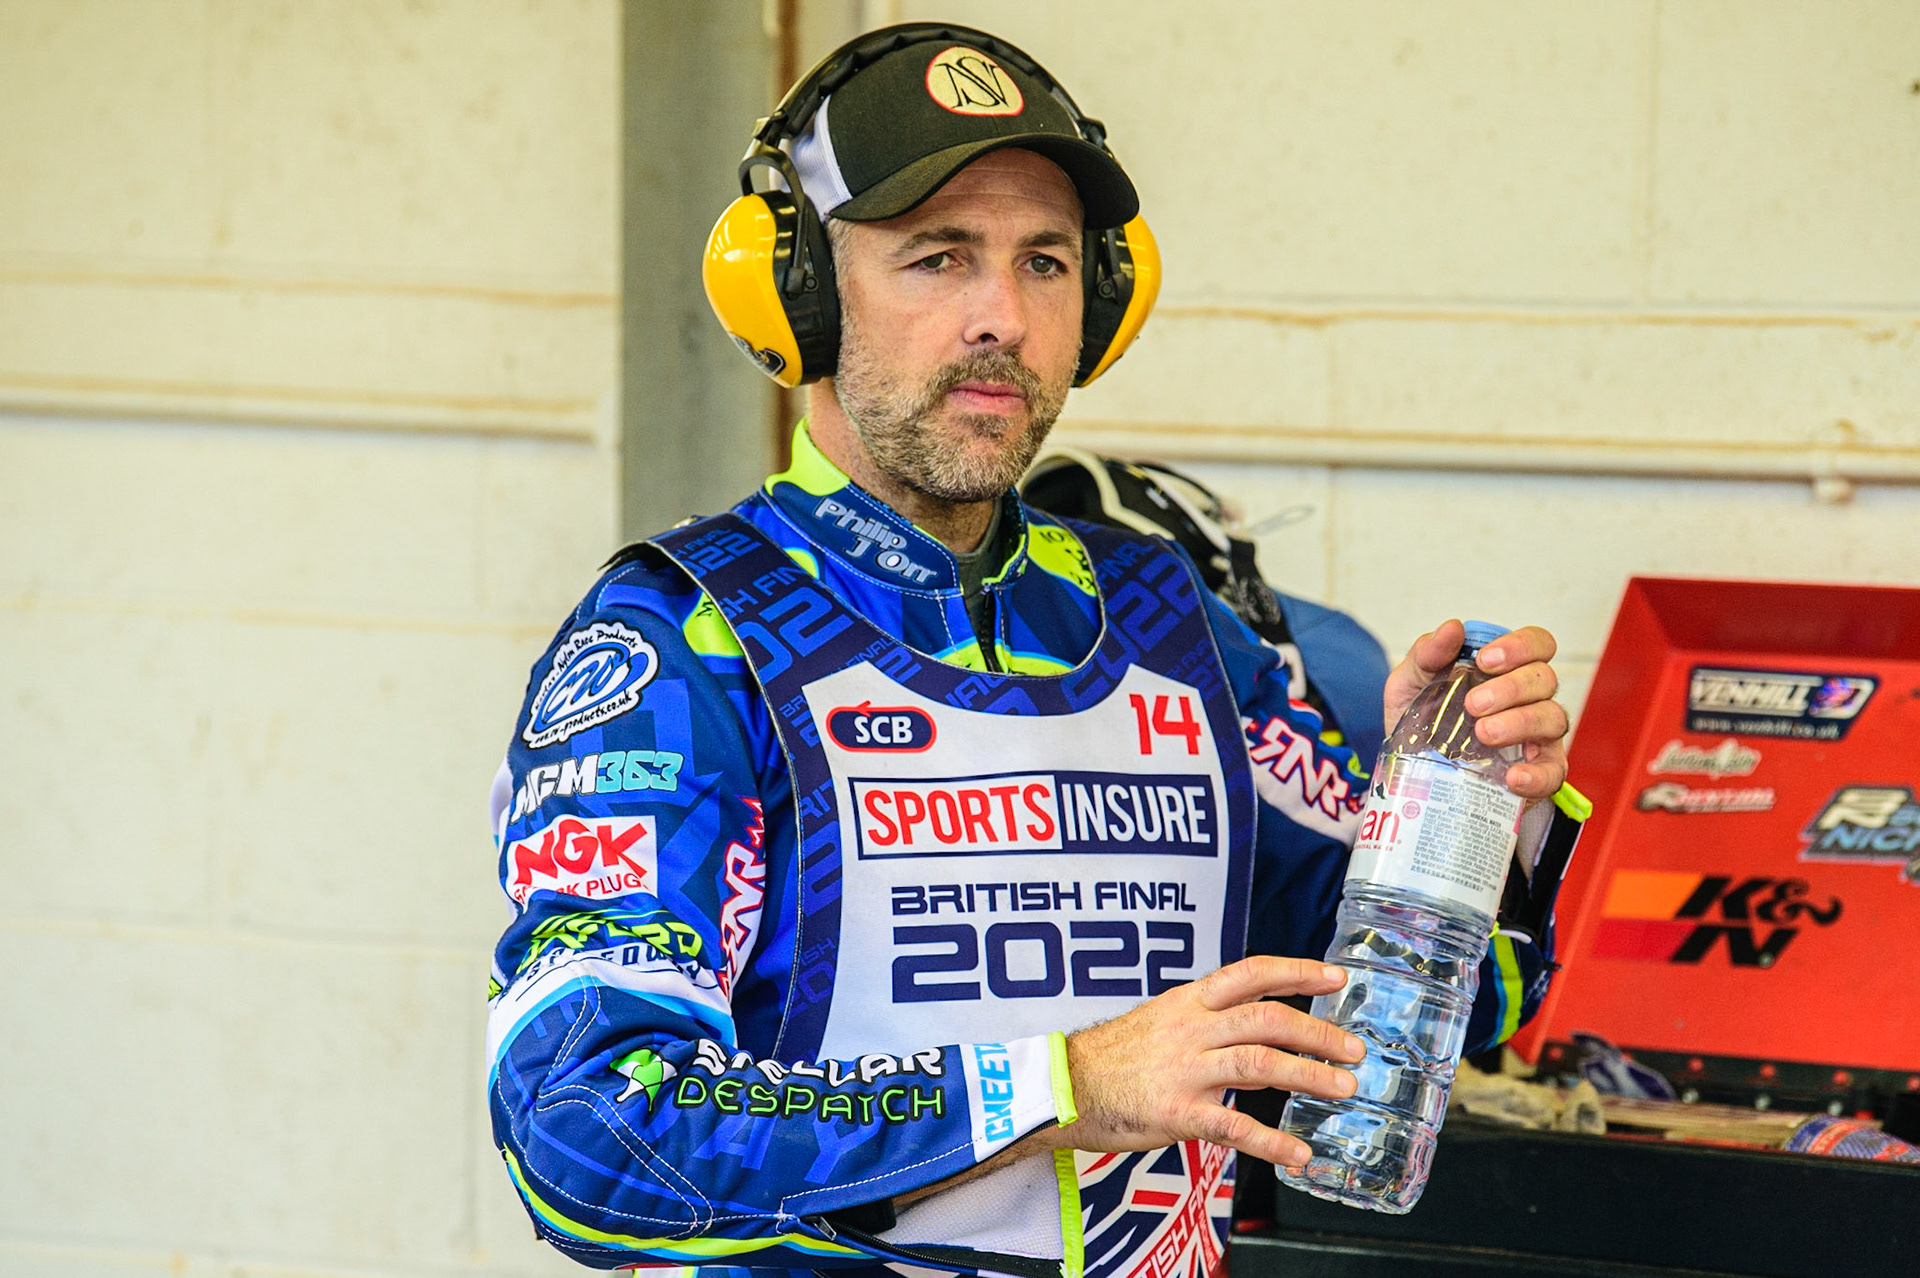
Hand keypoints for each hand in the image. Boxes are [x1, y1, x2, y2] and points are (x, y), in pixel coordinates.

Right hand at [1031, 956, 1364, 1167]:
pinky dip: (1272, 1142)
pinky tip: (1298, 1153)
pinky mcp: (1176, 1112)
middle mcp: (1191, 1028)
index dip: (1297, 972)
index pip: (1251, 973)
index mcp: (1189, 1001)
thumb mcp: (1160, 1018)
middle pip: (1267, 1019)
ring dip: (1308, 1076)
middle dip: (1318, 1032)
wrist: (1063, 1087)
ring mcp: (1184, 1070)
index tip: (1335, 977)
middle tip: (1354, 1049)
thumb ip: (1204, 1017)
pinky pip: (1234, 1127)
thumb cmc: (1112, 1057)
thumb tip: (1251, 1017)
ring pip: (1259, 1064)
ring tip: (1342, 1089)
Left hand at [1384, 619, 1569, 799]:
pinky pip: (1553, 772)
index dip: (1520, 646)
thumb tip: (1452, 628)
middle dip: (1511, 688)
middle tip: (1473, 704)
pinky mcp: (1538, 773)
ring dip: (1521, 723)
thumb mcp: (1411, 683)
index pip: (1537, 644)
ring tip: (1484, 734)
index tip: (1484, 660)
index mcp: (1507, 669)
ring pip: (1553, 718)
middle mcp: (1530, 698)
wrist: (1412, 771)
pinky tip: (1513, 776)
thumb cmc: (1421, 720)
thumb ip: (1427, 654)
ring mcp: (1539, 736)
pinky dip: (1538, 774)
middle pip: (1545, 679)